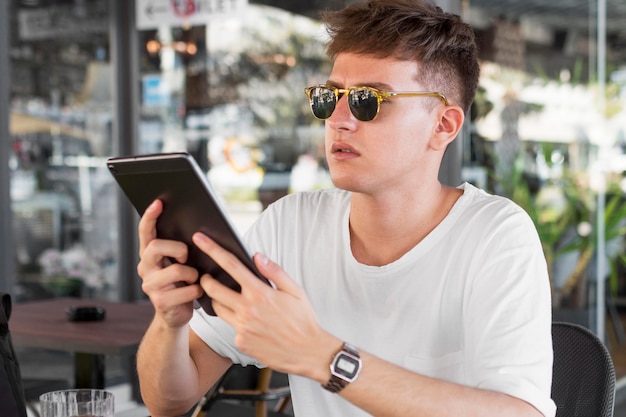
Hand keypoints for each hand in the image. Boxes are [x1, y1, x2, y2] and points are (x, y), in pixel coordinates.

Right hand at [137, 199, 203, 327]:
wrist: (176, 315)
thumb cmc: (183, 283)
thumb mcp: (181, 263)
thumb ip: (181, 248)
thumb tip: (198, 231)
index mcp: (149, 255)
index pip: (145, 232)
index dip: (150, 216)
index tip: (158, 202)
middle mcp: (145, 268)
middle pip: (156, 246)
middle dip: (177, 248)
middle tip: (187, 257)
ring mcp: (150, 285)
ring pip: (176, 269)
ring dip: (192, 274)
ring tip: (194, 280)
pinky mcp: (160, 302)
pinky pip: (187, 289)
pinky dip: (197, 290)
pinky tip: (196, 292)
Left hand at [191, 232, 337, 378]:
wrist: (308, 353)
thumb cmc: (304, 320)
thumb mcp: (295, 291)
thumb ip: (274, 271)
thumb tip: (257, 256)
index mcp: (260, 293)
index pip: (231, 265)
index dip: (212, 249)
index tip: (199, 239)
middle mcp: (247, 310)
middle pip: (212, 288)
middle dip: (205, 279)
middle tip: (207, 276)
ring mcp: (242, 328)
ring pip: (218, 308)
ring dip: (218, 300)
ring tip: (229, 298)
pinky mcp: (241, 342)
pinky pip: (231, 327)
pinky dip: (236, 321)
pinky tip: (250, 323)